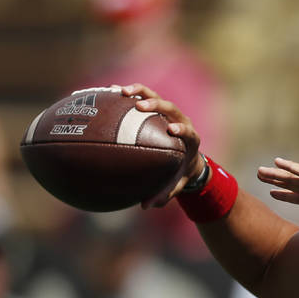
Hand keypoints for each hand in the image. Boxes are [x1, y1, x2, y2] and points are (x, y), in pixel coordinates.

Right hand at [118, 84, 204, 207]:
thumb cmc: (180, 172)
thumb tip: (145, 205)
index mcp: (190, 139)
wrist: (187, 157)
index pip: (187, 131)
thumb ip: (164, 194)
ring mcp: (168, 112)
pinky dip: (127, 94)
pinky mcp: (156, 108)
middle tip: (140, 106)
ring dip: (139, 92)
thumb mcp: (175, 184)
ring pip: (155, 95)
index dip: (181, 129)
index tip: (171, 130)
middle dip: (156, 104)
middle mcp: (180, 121)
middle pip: (170, 107)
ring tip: (121, 92)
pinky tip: (108, 92)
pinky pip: (141, 97)